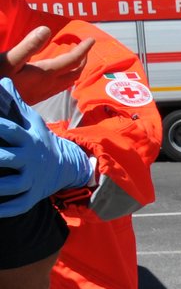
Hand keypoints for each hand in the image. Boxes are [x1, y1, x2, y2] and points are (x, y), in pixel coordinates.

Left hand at [0, 78, 94, 216]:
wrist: (66, 165)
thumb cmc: (39, 140)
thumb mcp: (31, 122)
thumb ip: (14, 103)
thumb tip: (3, 80)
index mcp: (28, 139)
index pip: (9, 130)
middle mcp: (30, 158)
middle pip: (9, 158)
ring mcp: (32, 179)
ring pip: (13, 185)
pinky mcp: (32, 196)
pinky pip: (19, 205)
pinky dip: (5, 209)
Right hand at [2, 26, 91, 105]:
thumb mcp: (10, 60)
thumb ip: (29, 45)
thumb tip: (47, 30)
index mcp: (46, 74)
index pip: (72, 60)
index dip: (83, 49)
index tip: (91, 40)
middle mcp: (50, 85)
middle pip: (75, 72)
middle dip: (83, 59)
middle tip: (84, 48)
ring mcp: (45, 93)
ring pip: (69, 82)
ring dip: (76, 69)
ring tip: (76, 59)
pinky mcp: (37, 97)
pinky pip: (60, 87)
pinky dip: (66, 77)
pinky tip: (59, 74)